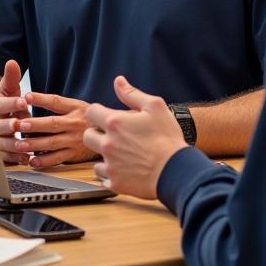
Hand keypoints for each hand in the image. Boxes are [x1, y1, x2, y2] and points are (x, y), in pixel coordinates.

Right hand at [0, 60, 30, 163]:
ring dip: (13, 144)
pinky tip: (28, 158)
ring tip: (25, 144)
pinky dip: (16, 158)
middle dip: (8, 125)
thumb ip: (11, 78)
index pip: (0, 104)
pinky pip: (6, 158)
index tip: (24, 101)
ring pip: (1, 143)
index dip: (11, 103)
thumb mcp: (7, 90)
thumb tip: (12, 62)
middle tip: (19, 124)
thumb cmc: (4, 104)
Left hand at [12, 90, 98, 168]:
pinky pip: (57, 159)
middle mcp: (74, 124)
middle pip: (52, 123)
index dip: (41, 99)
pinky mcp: (74, 155)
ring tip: (20, 145)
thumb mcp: (78, 105)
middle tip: (19, 125)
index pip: (56, 102)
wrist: (109, 136)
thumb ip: (58, 103)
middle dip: (34, 125)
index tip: (26, 97)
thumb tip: (29, 98)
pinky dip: (44, 161)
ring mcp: (74, 140)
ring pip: (52, 143)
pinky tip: (32, 161)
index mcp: (75, 108)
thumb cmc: (87, 119)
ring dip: (35, 144)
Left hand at [82, 76, 186, 198]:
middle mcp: (108, 144)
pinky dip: (111, 175)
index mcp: (114, 123)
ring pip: (95, 159)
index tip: (107, 118)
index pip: (91, 112)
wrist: (177, 170)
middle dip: (97, 134)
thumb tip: (118, 81)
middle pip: (87, 136)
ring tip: (122, 156)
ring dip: (104, 157)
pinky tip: (124, 170)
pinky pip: (104, 178)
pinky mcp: (116, 183)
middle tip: (113, 137)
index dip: (98, 113)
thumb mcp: (154, 106)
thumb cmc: (167, 138)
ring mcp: (110, 165)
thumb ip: (132, 93)